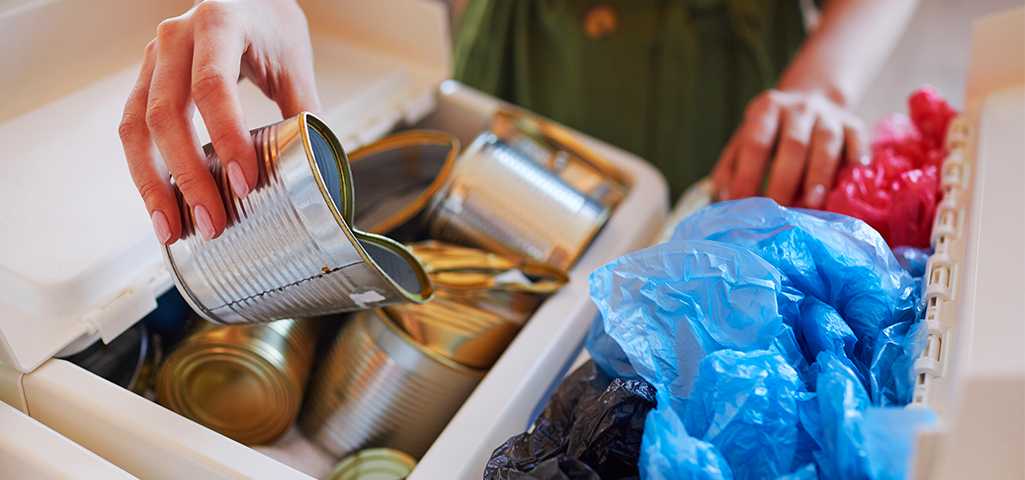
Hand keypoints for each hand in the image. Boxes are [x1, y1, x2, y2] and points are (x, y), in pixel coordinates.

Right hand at [119, 0, 320, 244]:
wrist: (246, 0)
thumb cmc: (271, 30)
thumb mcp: (294, 64)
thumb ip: (304, 114)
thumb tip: (317, 172)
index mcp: (220, 25)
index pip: (214, 86)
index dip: (227, 138)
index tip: (245, 183)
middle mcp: (176, 38)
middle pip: (166, 113)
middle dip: (188, 176)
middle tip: (212, 223)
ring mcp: (153, 59)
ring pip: (135, 126)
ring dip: (153, 184)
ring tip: (172, 230)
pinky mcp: (144, 81)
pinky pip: (133, 130)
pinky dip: (145, 172)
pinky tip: (163, 207)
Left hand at [711, 89, 869, 208]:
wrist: (811, 98)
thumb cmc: (771, 131)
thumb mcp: (744, 139)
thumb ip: (731, 167)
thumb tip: (724, 199)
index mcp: (766, 109)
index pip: (756, 143)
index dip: (749, 175)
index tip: (744, 205)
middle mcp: (799, 108)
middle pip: (793, 144)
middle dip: (785, 180)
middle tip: (781, 210)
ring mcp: (829, 115)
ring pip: (826, 142)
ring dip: (820, 174)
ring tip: (813, 202)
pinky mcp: (854, 124)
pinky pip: (858, 139)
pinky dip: (857, 156)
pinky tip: (854, 174)